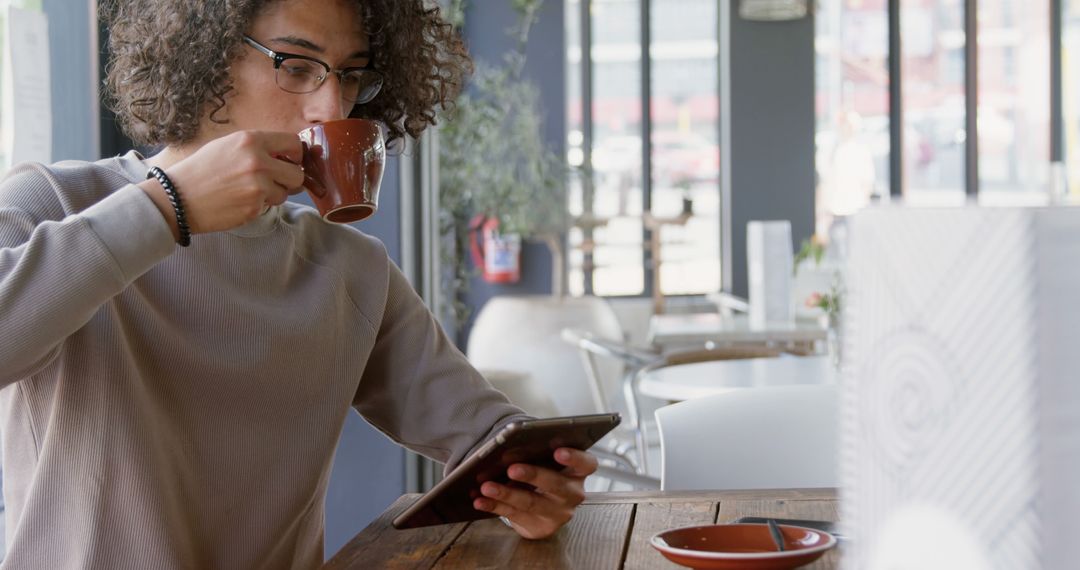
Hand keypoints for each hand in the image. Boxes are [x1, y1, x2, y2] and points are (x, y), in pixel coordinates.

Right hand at [141, 130, 305, 235]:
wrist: (177, 198)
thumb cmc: (201, 170)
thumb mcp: (227, 146)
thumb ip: (258, 148)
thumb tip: (286, 156)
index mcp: (251, 141)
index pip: (293, 143)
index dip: (295, 154)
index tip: (290, 160)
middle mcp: (258, 162)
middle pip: (297, 174)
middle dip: (289, 179)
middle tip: (276, 181)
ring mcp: (258, 187)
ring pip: (285, 193)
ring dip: (274, 194)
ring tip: (249, 191)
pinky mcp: (255, 208)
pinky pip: (270, 206)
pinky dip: (259, 205)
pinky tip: (240, 201)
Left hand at [473, 448, 598, 539]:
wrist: (541, 507)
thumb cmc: (543, 474)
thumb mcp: (546, 463)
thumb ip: (537, 455)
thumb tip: (510, 447)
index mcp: (578, 472)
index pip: (586, 464)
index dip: (575, 457)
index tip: (558, 451)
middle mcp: (573, 494)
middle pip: (555, 484)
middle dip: (532, 475)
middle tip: (512, 468)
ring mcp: (558, 513)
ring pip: (531, 502)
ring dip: (506, 493)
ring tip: (487, 486)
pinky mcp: (540, 527)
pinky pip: (514, 515)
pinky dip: (494, 506)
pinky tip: (480, 501)